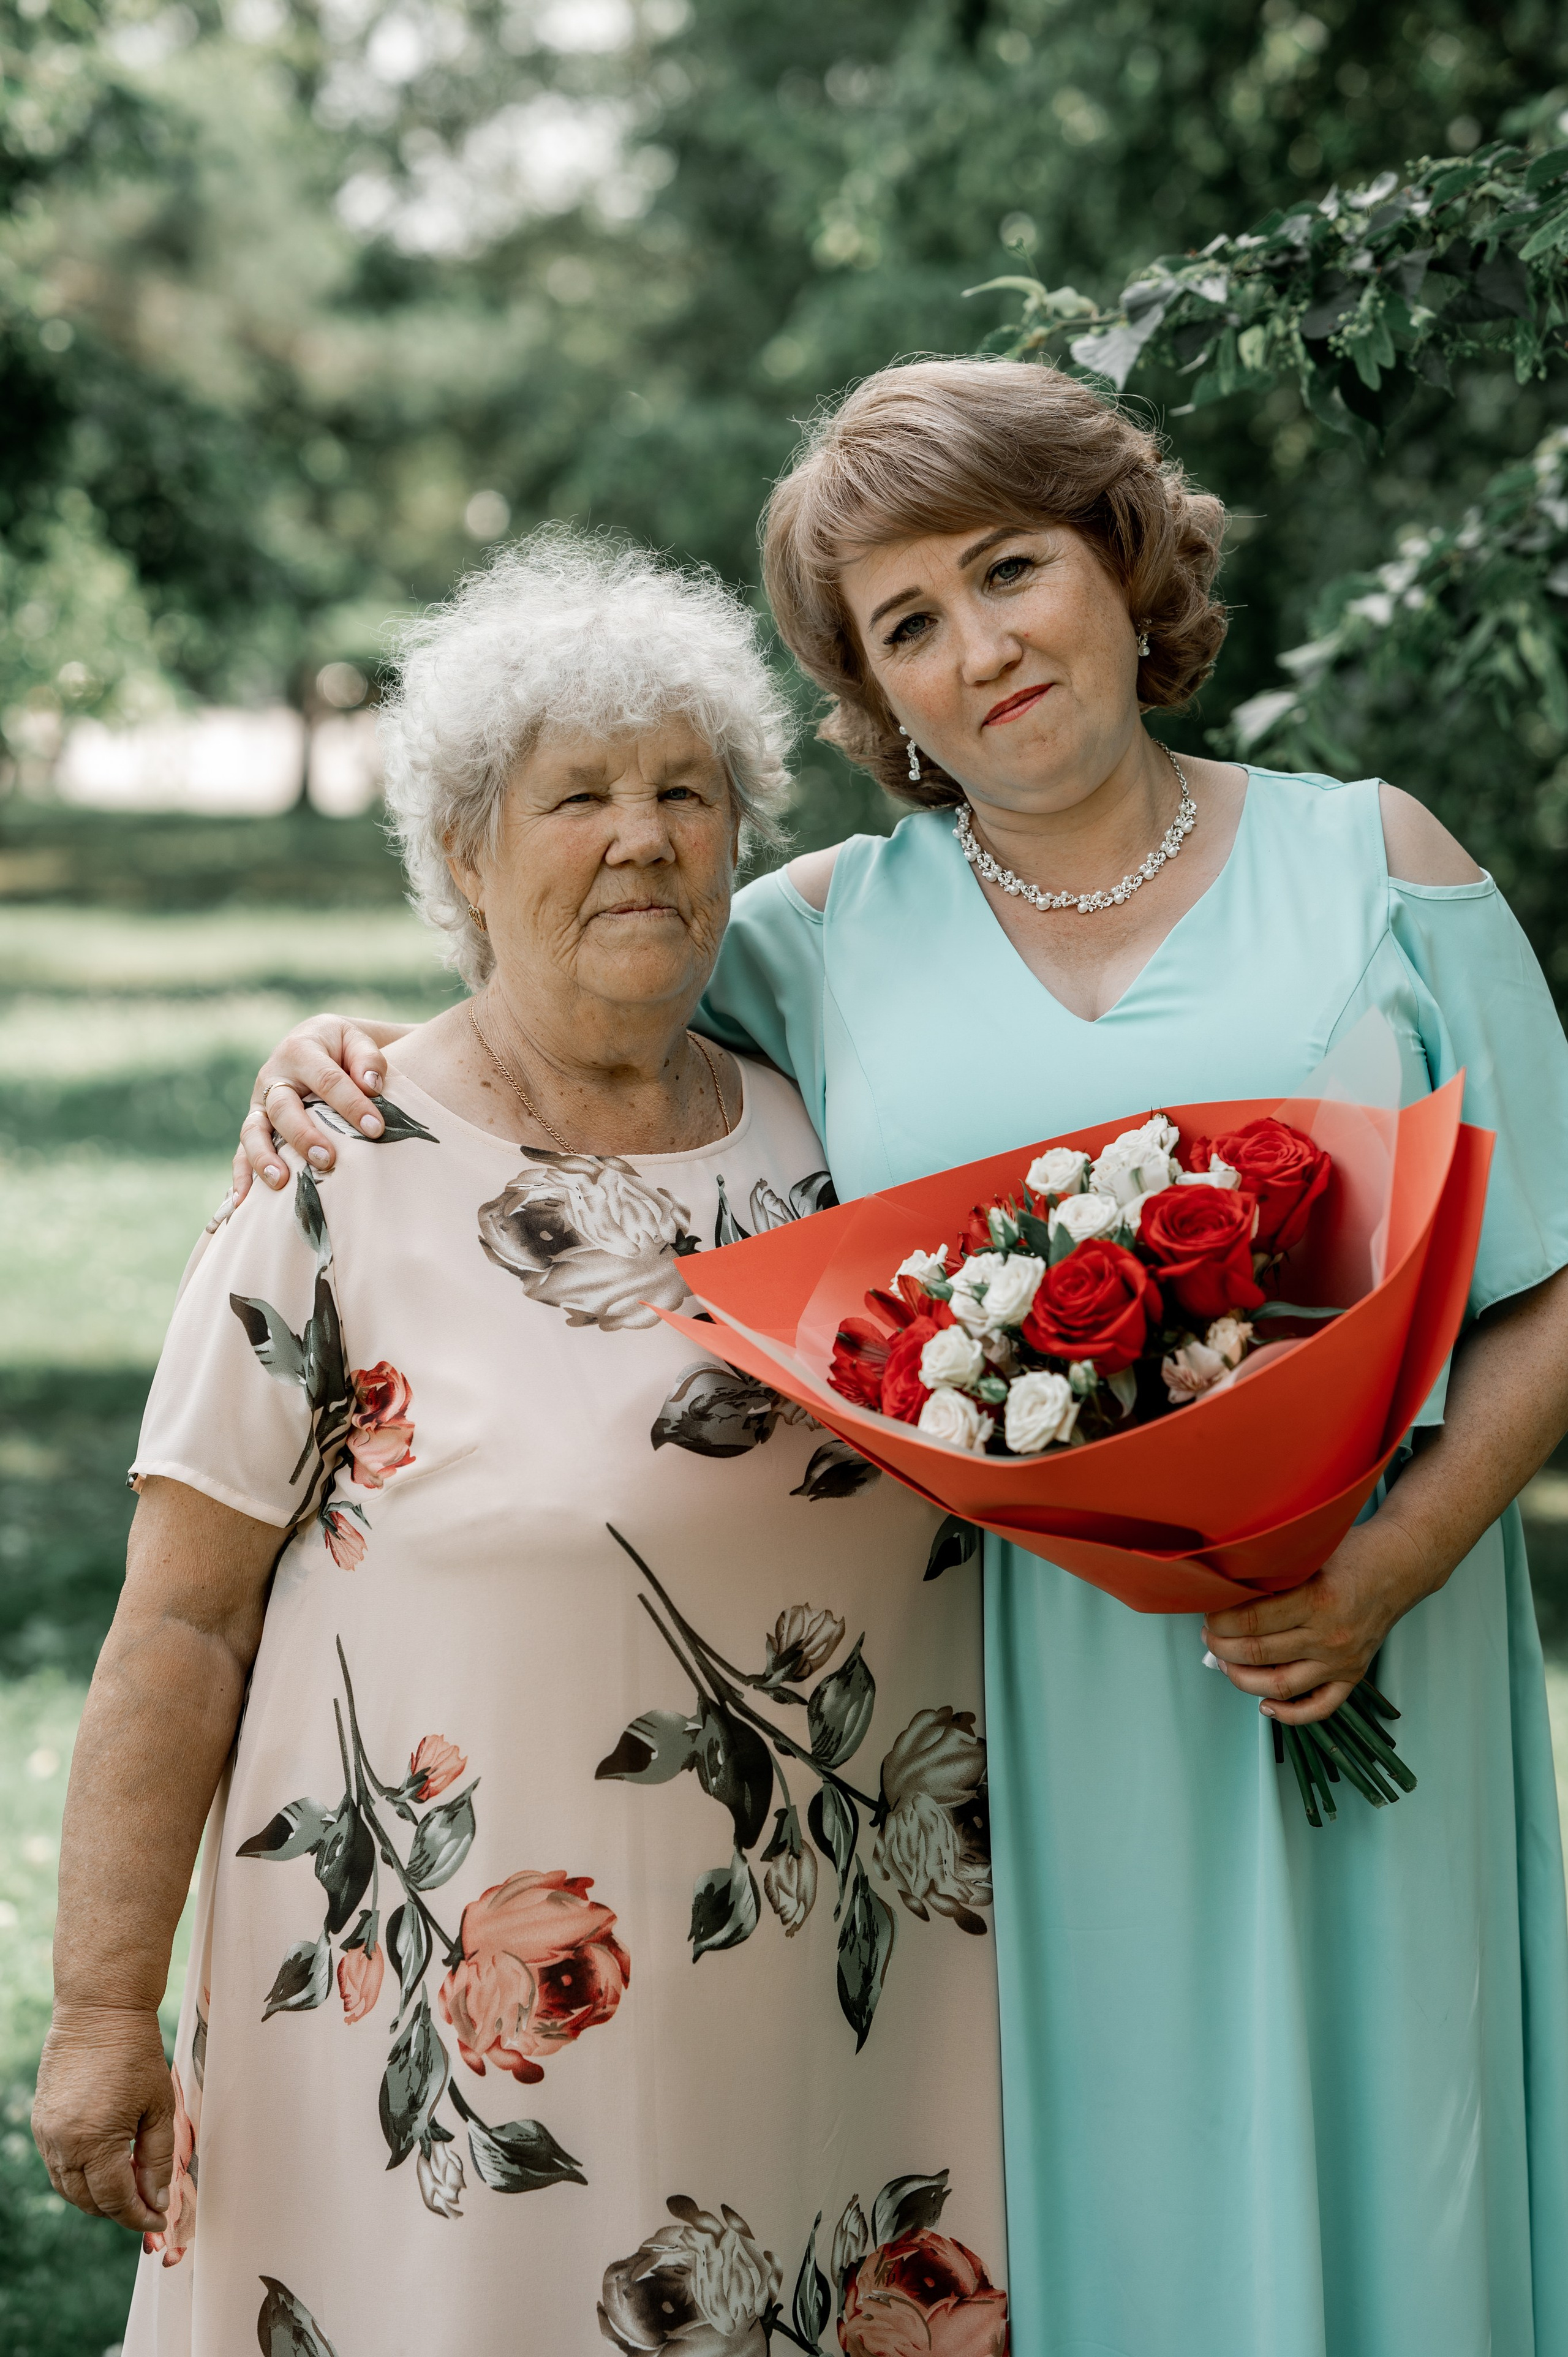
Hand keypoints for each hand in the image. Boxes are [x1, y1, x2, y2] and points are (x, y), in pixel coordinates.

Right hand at [32, 2004, 176, 2232]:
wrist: (99, 2012)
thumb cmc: (136, 2053)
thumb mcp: (159, 2107)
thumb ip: (158, 2160)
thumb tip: (158, 2201)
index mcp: (94, 2142)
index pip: (116, 2201)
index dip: (139, 2217)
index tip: (160, 2220)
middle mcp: (63, 2145)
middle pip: (88, 2202)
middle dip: (119, 2211)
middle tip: (147, 2206)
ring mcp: (46, 2135)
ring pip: (68, 2189)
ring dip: (97, 2197)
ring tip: (129, 2188)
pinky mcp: (40, 2123)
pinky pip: (57, 2167)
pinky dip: (79, 2176)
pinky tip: (105, 2166)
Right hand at [231, 1014, 408, 1207]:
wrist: (313, 1043)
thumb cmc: (341, 1048)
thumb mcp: (356, 1040)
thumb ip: (367, 1059)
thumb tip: (371, 1084)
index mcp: (301, 1051)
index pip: (327, 1080)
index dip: (351, 1104)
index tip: (375, 1129)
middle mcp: (273, 1078)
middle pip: (283, 1108)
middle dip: (304, 1136)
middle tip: (327, 1160)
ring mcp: (260, 1105)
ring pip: (254, 1131)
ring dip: (265, 1158)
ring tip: (281, 1182)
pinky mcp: (256, 1126)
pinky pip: (241, 1152)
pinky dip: (241, 1177)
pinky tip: (244, 1203)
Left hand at [1201, 1511, 1432, 1724]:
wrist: (1399, 1566)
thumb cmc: (1350, 1553)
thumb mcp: (1309, 1550)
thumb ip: (1273, 1570)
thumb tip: (1224, 1587)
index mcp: (1317, 1599)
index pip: (1251, 1620)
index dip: (1219, 1620)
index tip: (1207, 1613)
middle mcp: (1330, 1635)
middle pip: (1258, 1653)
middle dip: (1222, 1646)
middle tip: (1209, 1635)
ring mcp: (1342, 1660)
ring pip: (1279, 1686)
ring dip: (1241, 1678)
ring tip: (1226, 1662)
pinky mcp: (1353, 1676)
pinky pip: (1319, 1709)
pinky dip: (1288, 1714)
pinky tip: (1265, 1704)